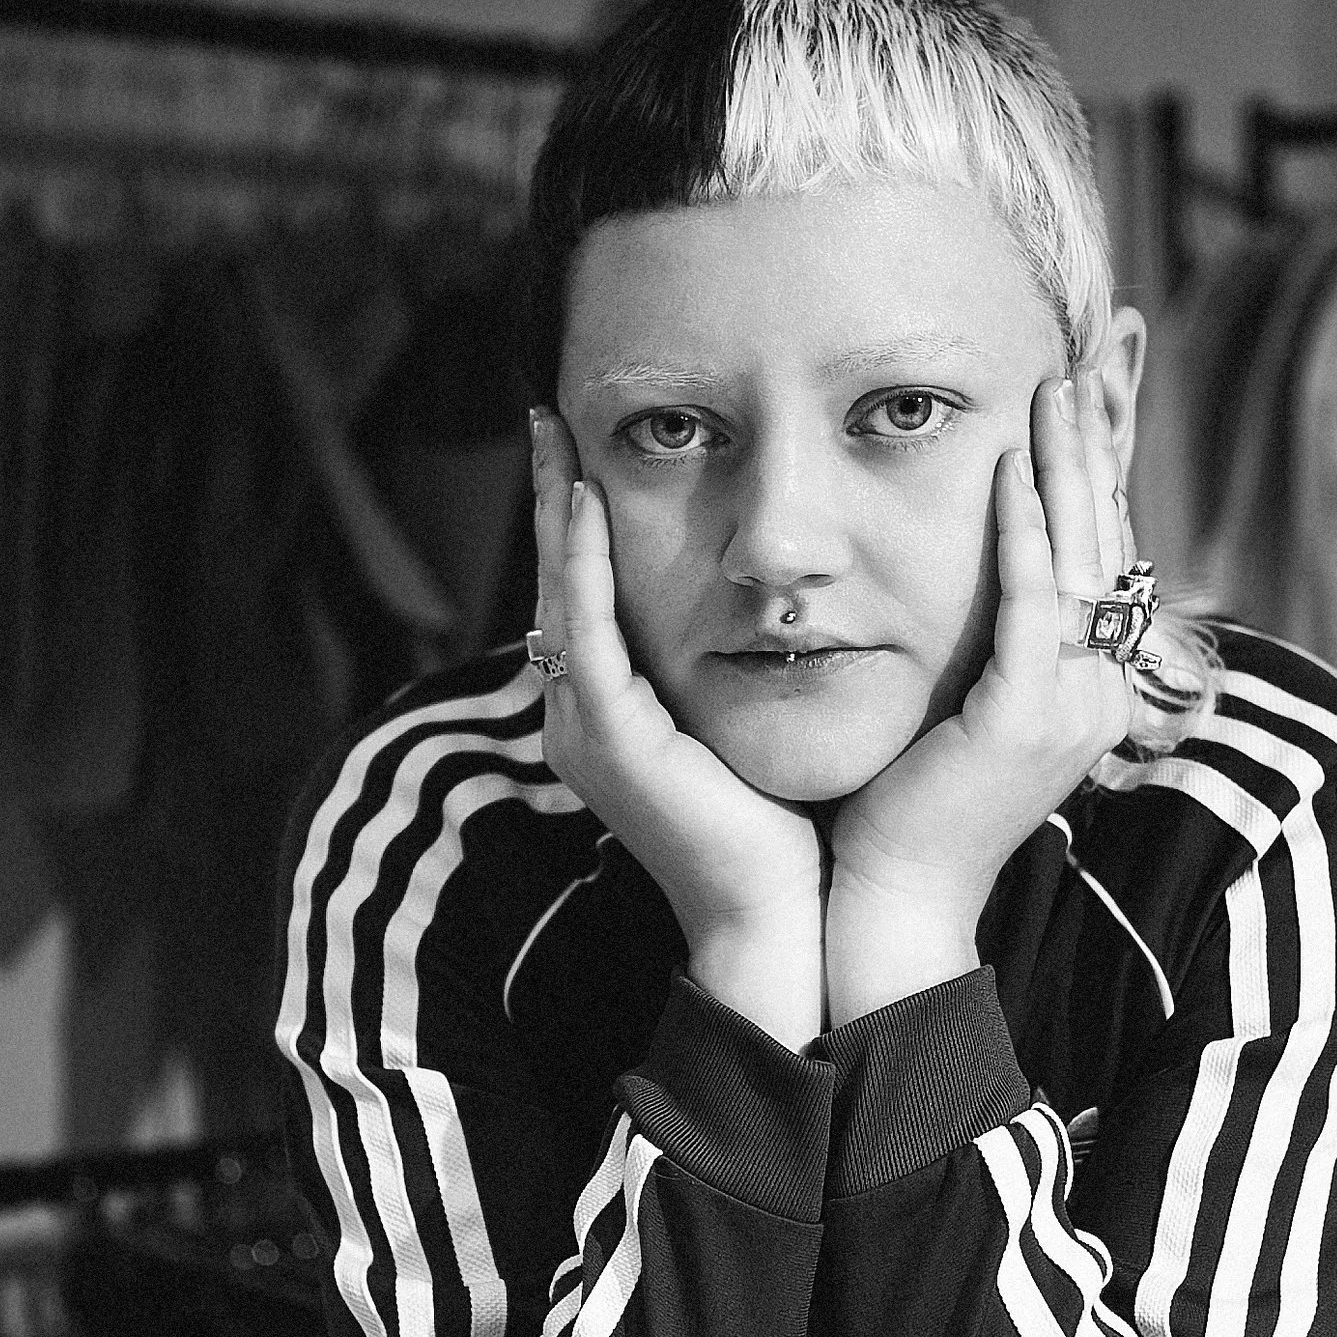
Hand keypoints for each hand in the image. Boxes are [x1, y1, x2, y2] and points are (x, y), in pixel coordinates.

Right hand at [529, 411, 824, 1045]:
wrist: (781, 921)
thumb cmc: (786, 831)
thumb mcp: (753, 727)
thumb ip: (744, 667)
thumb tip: (781, 604)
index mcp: (611, 716)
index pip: (584, 596)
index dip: (580, 521)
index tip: (587, 448)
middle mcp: (581, 717)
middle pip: (557, 582)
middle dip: (554, 496)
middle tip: (550, 415)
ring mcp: (585, 730)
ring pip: (559, 596)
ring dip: (559, 512)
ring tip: (559, 438)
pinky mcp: (609, 741)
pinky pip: (585, 634)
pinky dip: (584, 567)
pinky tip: (591, 508)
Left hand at [824, 371, 1135, 1023]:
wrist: (891, 904)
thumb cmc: (902, 811)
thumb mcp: (958, 713)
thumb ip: (980, 649)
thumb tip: (967, 586)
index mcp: (1087, 691)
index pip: (1099, 563)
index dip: (1092, 483)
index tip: (1078, 408)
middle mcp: (1098, 694)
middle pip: (1105, 547)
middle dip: (1092, 454)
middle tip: (1075, 373)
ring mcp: (1072, 708)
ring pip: (1079, 561)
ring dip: (1065, 470)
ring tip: (1051, 393)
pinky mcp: (1025, 718)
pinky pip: (1030, 605)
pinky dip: (1021, 533)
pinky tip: (1010, 471)